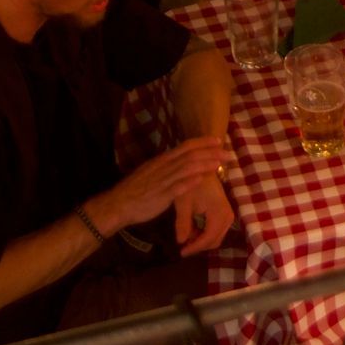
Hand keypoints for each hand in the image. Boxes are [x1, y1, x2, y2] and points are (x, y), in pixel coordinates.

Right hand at [91, 137, 228, 236]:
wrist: (118, 204)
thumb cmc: (135, 190)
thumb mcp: (151, 172)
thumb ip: (166, 167)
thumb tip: (180, 161)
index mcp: (162, 160)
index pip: (185, 146)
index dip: (202, 142)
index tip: (218, 140)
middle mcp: (163, 167)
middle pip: (190, 155)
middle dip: (209, 152)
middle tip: (227, 152)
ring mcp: (162, 181)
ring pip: (186, 168)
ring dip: (204, 164)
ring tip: (219, 163)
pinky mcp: (160, 196)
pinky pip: (176, 187)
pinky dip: (189, 182)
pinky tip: (201, 179)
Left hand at [174, 170, 234, 255]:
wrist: (205, 166)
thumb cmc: (193, 182)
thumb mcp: (184, 202)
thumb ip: (183, 223)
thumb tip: (180, 242)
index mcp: (218, 213)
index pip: (208, 239)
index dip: (194, 248)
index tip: (181, 252)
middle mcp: (227, 216)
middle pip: (214, 240)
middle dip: (199, 245)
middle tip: (183, 246)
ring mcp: (228, 215)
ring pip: (216, 236)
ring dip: (202, 240)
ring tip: (186, 237)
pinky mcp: (225, 213)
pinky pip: (217, 230)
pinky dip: (205, 233)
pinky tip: (193, 229)